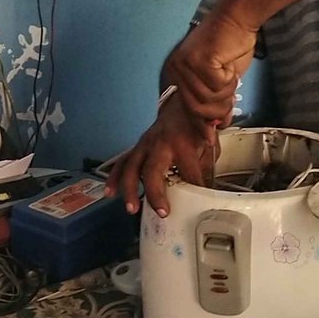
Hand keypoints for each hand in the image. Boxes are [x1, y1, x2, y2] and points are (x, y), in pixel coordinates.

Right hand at [105, 94, 219, 216]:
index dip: (195, 189)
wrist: (180, 105)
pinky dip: (114, 178)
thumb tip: (204, 192)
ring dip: (130, 189)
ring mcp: (145, 145)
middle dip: (155, 192)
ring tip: (131, 209)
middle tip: (162, 212)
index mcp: (182, 143)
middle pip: (153, 170)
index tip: (198, 203)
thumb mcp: (209, 143)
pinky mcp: (137, 147)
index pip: (189, 172)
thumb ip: (205, 167)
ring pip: (132, 167)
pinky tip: (110, 194)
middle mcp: (160, 144)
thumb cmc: (195, 126)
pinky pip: (122, 163)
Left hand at [163, 10, 255, 121]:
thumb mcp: (221, 79)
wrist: (238, 18)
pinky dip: (229, 81)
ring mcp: (186, 64)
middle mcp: (176, 69)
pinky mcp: (199, 60)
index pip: (186, 108)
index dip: (199, 124)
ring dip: (226, 93)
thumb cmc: (231, 47)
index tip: (210, 138)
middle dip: (218, 109)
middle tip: (232, 99)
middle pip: (196, 108)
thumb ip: (215, 101)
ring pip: (208, 99)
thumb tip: (217, 126)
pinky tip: (230, 68)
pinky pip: (218, 86)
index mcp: (176, 74)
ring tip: (232, 79)